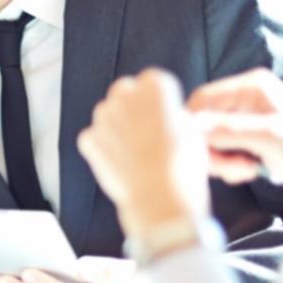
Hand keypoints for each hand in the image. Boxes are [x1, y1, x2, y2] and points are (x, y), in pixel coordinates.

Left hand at [77, 68, 209, 238]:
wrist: (161, 200)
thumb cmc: (183, 166)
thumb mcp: (193, 130)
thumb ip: (174, 114)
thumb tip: (166, 116)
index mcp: (155, 85)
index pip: (153, 81)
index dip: (159, 102)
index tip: (164, 118)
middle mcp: (125, 93)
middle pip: (125, 92)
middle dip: (132, 108)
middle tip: (146, 134)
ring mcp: (103, 116)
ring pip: (107, 115)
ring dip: (116, 128)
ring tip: (136, 154)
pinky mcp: (89, 139)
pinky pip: (94, 138)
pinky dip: (102, 150)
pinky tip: (120, 165)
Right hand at [186, 68, 282, 189]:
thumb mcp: (269, 136)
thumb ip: (228, 128)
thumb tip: (190, 125)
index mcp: (251, 87)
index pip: (203, 99)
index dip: (194, 125)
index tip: (199, 152)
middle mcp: (246, 99)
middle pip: (204, 122)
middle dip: (212, 148)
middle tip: (230, 169)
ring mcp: (247, 120)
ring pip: (212, 140)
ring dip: (222, 160)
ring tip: (245, 171)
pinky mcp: (250, 140)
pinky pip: (224, 151)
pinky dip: (231, 165)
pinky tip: (250, 172)